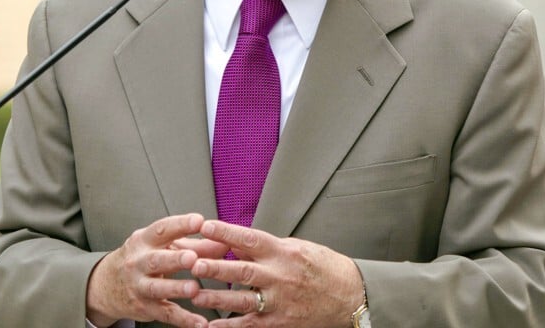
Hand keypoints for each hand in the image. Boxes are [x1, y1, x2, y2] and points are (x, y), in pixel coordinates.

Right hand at [86, 213, 210, 327]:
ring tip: (194, 288)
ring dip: (176, 289)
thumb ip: (195, 244)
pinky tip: (199, 323)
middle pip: (156, 260)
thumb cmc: (143, 259)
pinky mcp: (145, 308)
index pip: (161, 229)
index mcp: (144, 241)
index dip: (180, 225)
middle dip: (174, 259)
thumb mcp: (162, 247)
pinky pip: (165, 314)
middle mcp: (138, 262)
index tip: (199, 221)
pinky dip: (183, 320)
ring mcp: (139, 286)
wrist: (108, 285)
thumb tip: (225, 242)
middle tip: (192, 258)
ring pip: (157, 288)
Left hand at [188, 220, 364, 326]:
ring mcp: (280, 301)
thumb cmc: (324, 268)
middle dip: (216, 266)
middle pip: (242, 270)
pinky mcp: (281, 323)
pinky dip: (230, 327)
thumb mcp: (298, 248)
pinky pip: (251, 325)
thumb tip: (237, 245)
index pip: (250, 239)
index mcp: (284, 252)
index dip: (226, 232)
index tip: (205, 226)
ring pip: (242, 299)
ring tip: (195, 293)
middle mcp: (280, 276)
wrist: (350, 295)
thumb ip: (267, 248)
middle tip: (193, 262)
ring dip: (217, 297)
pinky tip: (212, 326)